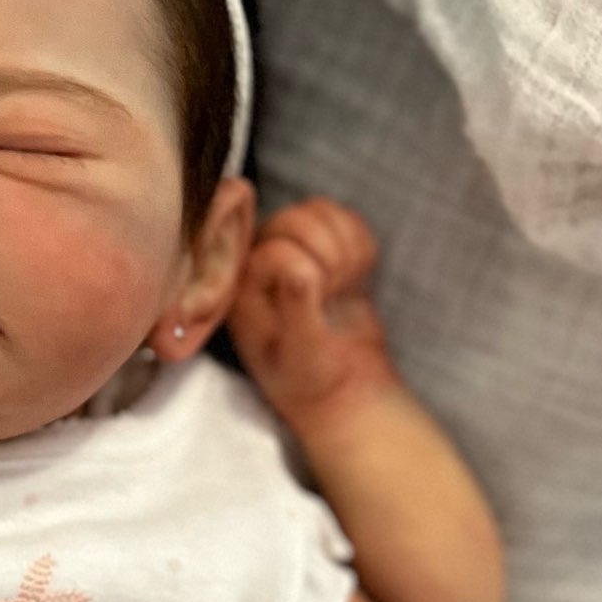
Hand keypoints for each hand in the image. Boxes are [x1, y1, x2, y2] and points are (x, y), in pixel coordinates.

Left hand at [227, 198, 396, 429]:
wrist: (342, 389)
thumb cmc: (312, 381)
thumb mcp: (302, 354)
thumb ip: (298, 310)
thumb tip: (298, 268)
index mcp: (242, 291)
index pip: (274, 250)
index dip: (306, 267)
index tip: (322, 300)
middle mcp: (260, 267)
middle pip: (294, 219)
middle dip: (328, 249)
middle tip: (338, 287)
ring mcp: (291, 253)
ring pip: (319, 211)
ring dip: (345, 244)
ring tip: (347, 283)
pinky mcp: (321, 250)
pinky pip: (343, 219)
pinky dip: (359, 241)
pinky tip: (358, 274)